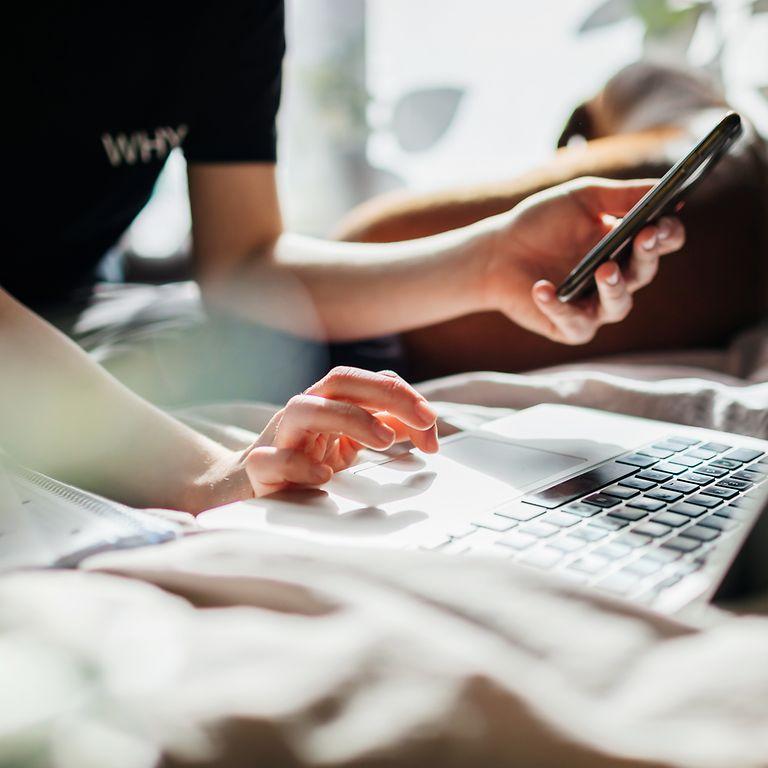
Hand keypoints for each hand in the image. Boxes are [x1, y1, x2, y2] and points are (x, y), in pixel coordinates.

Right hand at [233, 367, 437, 498]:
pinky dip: (298, 463)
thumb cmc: (303, 460)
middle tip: (424, 420)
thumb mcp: (348, 442)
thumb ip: (383, 428)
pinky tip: (324, 475)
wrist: (247, 487)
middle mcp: (303, 411)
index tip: (431, 420)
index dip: (402, 395)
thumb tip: (424, 428)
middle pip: (340, 381)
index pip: (365, 381)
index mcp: (326, 402)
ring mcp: (279, 436)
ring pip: (303, 409)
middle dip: (386, 394)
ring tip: (385, 440)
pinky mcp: (260, 468)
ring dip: (349, 418)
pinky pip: (272, 459)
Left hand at [485, 177, 685, 343]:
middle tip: (645, 237)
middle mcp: (617, 279)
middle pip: (644, 272)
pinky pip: (572, 322)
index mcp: (626, 245)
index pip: (663, 241)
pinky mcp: (569, 327)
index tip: (661, 221)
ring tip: (605, 269)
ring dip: (614, 288)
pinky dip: (557, 306)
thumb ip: (621, 195)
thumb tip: (663, 187)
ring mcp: (595, 306)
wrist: (498, 252)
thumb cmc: (541, 223)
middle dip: (647, 254)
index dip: (667, 232)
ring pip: (618, 305)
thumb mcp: (582, 200)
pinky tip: (543, 288)